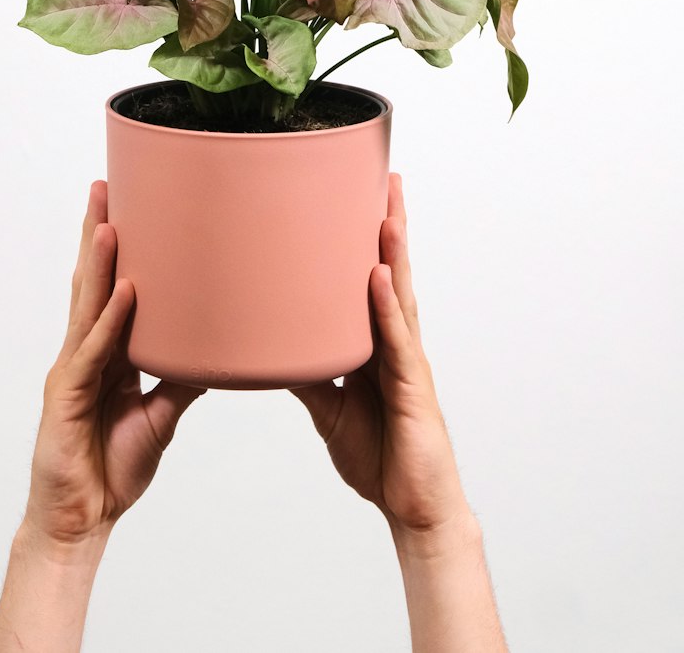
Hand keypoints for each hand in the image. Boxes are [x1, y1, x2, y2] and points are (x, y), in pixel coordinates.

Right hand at [23, 178, 204, 547]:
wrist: (83, 520)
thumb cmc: (111, 468)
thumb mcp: (160, 415)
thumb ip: (181, 380)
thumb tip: (218, 351)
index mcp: (104, 353)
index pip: (109, 288)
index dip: (115, 248)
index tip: (126, 204)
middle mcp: (84, 352)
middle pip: (91, 282)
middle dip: (97, 234)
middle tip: (105, 186)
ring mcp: (72, 372)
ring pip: (87, 306)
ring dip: (97, 262)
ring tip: (109, 219)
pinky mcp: (65, 397)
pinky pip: (95, 351)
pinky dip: (111, 319)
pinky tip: (125, 291)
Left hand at [290, 172, 473, 545]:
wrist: (412, 506)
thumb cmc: (381, 455)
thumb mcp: (329, 409)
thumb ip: (308, 374)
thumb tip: (271, 349)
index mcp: (379, 344)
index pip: (374, 279)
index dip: (372, 239)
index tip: (364, 195)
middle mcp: (397, 343)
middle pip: (393, 272)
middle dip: (390, 224)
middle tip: (384, 177)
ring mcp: (408, 361)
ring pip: (400, 295)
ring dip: (392, 251)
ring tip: (384, 209)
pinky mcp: (411, 387)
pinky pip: (396, 339)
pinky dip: (387, 305)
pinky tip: (379, 276)